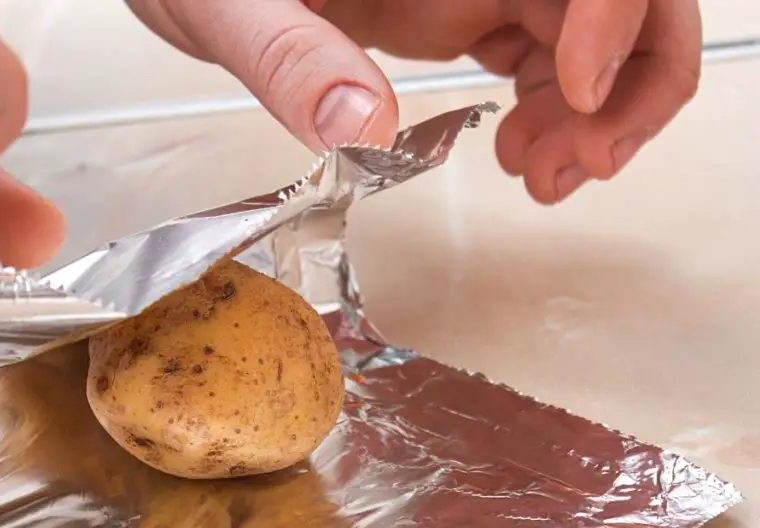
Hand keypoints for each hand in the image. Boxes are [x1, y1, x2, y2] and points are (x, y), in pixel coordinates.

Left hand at [129, 0, 701, 202]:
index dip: (616, 12)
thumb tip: (364, 128)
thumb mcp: (230, 6)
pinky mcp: (464, 13)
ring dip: (596, 114)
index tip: (579, 90)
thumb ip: (292, 56)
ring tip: (544, 179)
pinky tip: (521, 161)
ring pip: (593, 35)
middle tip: (584, 163)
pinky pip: (546, 59)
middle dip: (628, 81)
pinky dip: (556, 117)